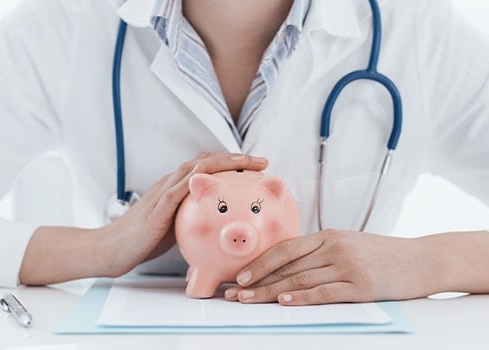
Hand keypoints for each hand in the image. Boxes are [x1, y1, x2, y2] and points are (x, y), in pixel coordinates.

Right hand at [98, 152, 267, 276]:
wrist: (111, 249)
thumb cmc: (143, 239)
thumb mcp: (175, 225)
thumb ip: (192, 218)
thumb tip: (217, 223)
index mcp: (176, 188)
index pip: (206, 167)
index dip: (230, 163)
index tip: (256, 166)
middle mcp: (170, 185)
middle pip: (205, 162)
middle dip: (234, 158)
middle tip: (261, 161)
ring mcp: (162, 195)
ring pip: (192, 169)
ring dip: (220, 162)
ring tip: (245, 161)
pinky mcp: (156, 210)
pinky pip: (175, 191)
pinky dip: (192, 180)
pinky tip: (208, 174)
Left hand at [224, 229, 438, 304]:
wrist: (422, 259)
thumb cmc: (382, 254)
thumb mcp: (349, 244)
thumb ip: (321, 252)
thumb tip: (288, 266)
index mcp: (328, 236)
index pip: (285, 248)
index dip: (259, 262)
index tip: (240, 275)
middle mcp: (334, 247)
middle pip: (287, 265)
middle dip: (256, 280)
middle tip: (234, 292)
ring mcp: (348, 265)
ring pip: (300, 279)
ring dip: (269, 292)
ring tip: (248, 300)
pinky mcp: (362, 285)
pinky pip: (325, 291)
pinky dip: (302, 297)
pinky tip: (284, 301)